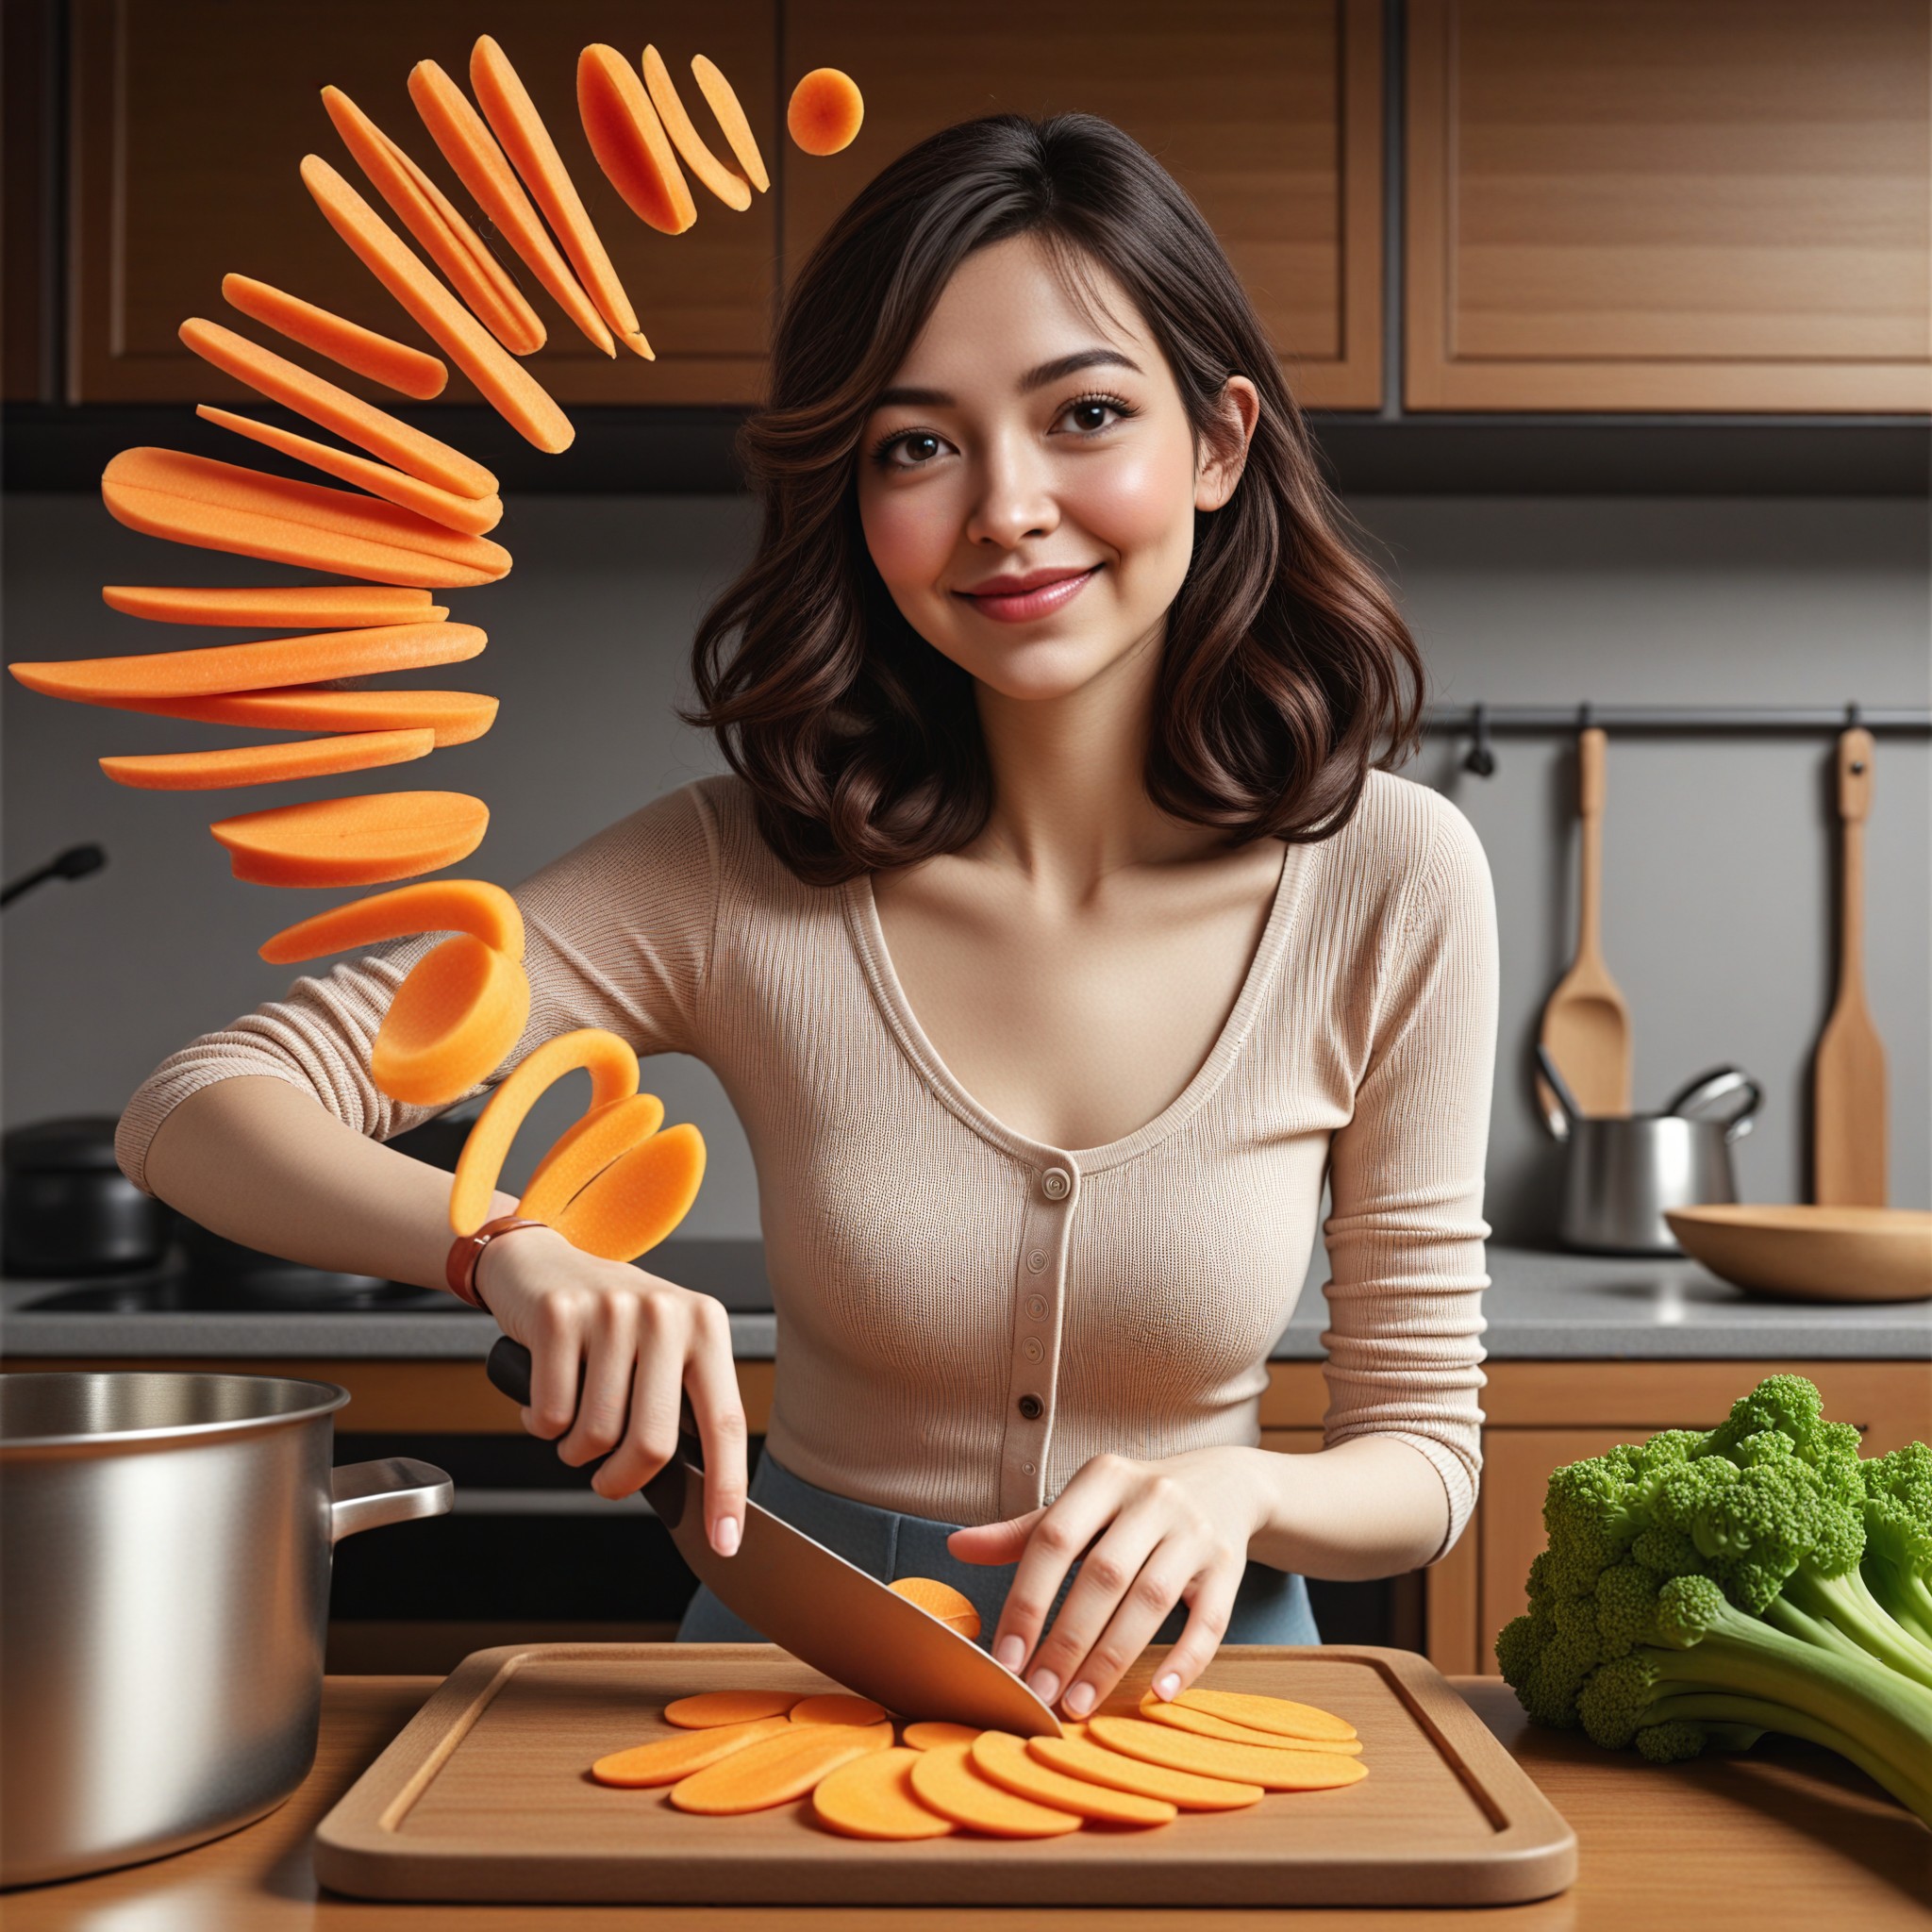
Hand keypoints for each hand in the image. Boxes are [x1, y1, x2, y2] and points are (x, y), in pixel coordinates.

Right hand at [475, 1222, 747, 1556]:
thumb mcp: (662, 1348)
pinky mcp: (558, 1316)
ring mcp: (612, 1311)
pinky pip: (549, 1414)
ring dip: (576, 1451)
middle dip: (623, 1480)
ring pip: (595, 1435)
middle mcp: (666, 1313)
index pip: (724, 1422)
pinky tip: (546, 1394)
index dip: (727, 1489)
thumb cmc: (609, 1323)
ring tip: (574, 1421)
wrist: (541, 1265)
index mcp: (705, 1325)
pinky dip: (540, 1423)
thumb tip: (702, 1488)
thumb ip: (683, 1403)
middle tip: (607, 1477)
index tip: (727, 1539)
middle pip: (653, 1443)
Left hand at [945, 1448, 1267, 1716]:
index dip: (1027, 1599)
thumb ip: (1024, 1533)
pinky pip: (1211, 1618)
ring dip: (1111, 1658)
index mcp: (1103, 1477)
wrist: (1226, 1482)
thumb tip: (956, 1548)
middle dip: (1065, 1641)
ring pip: (1150, 1600)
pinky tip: (1159, 1692)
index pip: (1054, 1539)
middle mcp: (1151, 1497)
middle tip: (1037, 1694)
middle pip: (1102, 1576)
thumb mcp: (1084, 1504)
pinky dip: (1187, 1657)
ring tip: (1078, 1703)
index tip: (1005, 1657)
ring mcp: (1195, 1530)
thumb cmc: (1135, 1504)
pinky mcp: (1230, 1563)